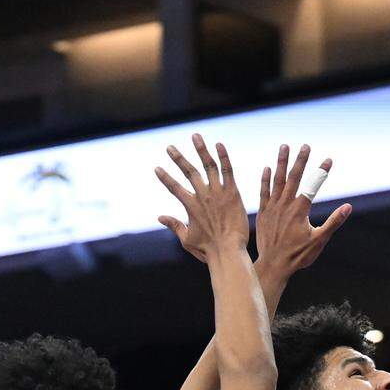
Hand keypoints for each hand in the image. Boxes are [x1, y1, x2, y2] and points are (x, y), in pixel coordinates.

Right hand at [156, 133, 248, 261]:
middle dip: (178, 158)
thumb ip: (174, 226)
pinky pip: (227, 171)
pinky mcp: (232, 193)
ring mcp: (218, 193)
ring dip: (200, 150)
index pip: (174, 187)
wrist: (229, 252)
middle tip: (169, 147)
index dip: (165, 178)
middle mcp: (202, 196)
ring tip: (195, 136)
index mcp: (190, 206)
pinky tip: (218, 144)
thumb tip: (160, 217)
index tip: (157, 168)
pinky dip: (223, 157)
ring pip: (208, 166)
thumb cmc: (208, 250)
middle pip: (188, 172)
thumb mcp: (187, 240)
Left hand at [256, 143, 351, 276]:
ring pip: (277, 180)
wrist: (273, 265)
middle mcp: (285, 205)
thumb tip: (348, 207)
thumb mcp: (319, 240)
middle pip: (294, 177)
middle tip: (306, 145)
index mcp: (300, 210)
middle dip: (301, 160)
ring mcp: (273, 207)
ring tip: (284, 147)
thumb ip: (333, 222)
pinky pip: (264, 192)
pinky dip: (266, 179)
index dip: (321, 171)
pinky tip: (268, 168)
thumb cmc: (298, 255)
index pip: (313, 185)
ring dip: (281, 162)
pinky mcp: (264, 213)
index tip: (329, 160)